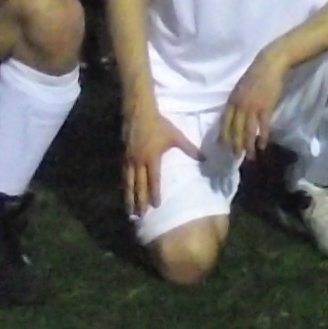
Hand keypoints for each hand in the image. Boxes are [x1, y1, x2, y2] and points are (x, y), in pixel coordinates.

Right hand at [121, 97, 197, 215]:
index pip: (154, 180)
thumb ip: (189, 148)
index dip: (155, 193)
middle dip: (140, 201)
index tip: (156, 206)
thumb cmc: (158, 124)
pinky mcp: (123, 156)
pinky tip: (124, 194)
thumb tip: (204, 158)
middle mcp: (138, 161)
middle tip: (140, 215)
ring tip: (129, 210)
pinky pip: (123, 175)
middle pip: (139, 185)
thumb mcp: (175, 135)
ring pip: (128, 182)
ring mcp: (129, 159)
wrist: (138, 112)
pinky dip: (124, 186)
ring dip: (129, 197)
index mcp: (152, 158)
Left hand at [219, 53, 289, 160]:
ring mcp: (253, 107)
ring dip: (248, 145)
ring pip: (248, 131)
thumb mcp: (240, 88)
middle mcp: (240, 105)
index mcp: (232, 100)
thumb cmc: (255, 76)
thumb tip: (234, 116)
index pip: (225, 122)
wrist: (269, 65)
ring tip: (249, 157)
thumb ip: (236, 102)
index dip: (223, 135)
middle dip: (235, 145)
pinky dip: (262, 137)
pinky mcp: (266, 107)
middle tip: (235, 157)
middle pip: (235, 129)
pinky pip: (262, 126)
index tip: (222, 147)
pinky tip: (262, 146)